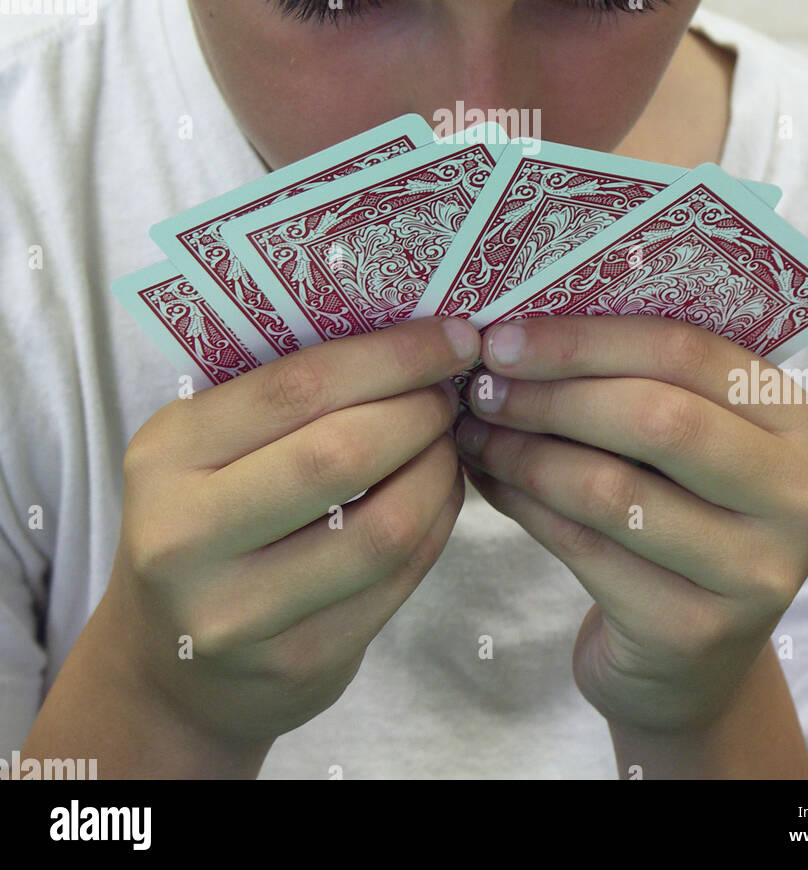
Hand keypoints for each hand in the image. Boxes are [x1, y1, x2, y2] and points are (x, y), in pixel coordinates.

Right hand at [99, 315, 480, 751]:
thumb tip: (407, 332)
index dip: (389, 356)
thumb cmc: (206, 520)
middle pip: (343, 453)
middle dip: (419, 410)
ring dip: (438, 471)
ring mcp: (241, 612)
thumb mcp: (206, 447)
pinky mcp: (298, 662)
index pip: (296, 387)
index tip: (450, 335)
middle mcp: (187, 537)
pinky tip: (439, 495)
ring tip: (446, 443)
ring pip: (384, 527)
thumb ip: (283, 395)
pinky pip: (397, 580)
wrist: (169, 666)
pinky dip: (437, 524)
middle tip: (448, 392)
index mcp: (166, 455)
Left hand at [454, 315, 807, 733]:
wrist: (690, 657)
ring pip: (612, 488)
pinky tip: (489, 482)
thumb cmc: (678, 513)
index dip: (586, 340)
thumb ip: (640, 377)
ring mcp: (755, 573)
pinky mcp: (695, 631)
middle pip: (657, 419)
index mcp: (799, 421)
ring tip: (472, 433)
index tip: (504, 336)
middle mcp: (799, 497)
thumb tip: (524, 320)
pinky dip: (524, 506)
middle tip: (481, 386)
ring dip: (524, 453)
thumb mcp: (689, 439)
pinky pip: (586, 548)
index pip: (687, 352)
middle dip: (552, 395)